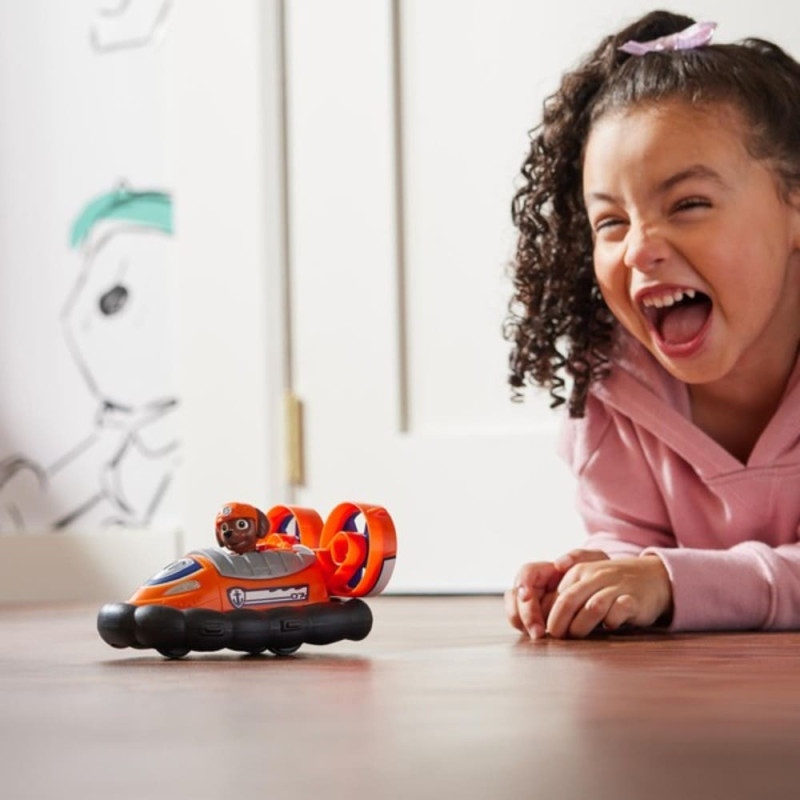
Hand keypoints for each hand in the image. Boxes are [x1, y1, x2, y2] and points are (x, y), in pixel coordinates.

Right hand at [505, 550, 607, 638]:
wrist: (606, 590)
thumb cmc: (599, 573)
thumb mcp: (594, 559)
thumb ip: (578, 556)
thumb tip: (558, 563)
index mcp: (546, 571)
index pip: (526, 573)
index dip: (522, 583)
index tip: (526, 597)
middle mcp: (536, 587)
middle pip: (517, 595)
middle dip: (525, 613)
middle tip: (537, 630)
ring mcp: (535, 603)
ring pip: (515, 609)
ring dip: (521, 622)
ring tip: (538, 635)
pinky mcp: (538, 618)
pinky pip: (523, 623)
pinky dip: (526, 629)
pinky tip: (539, 636)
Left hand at [546, 555, 672, 638]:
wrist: (654, 576)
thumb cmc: (612, 585)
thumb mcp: (587, 584)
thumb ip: (567, 596)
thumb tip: (541, 619)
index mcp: (579, 572)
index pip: (556, 595)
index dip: (547, 615)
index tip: (544, 631)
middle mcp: (595, 576)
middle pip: (568, 600)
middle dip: (558, 622)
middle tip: (556, 637)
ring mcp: (616, 586)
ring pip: (592, 607)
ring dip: (581, 625)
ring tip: (578, 636)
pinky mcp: (634, 599)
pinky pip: (619, 611)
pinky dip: (612, 621)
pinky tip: (609, 627)